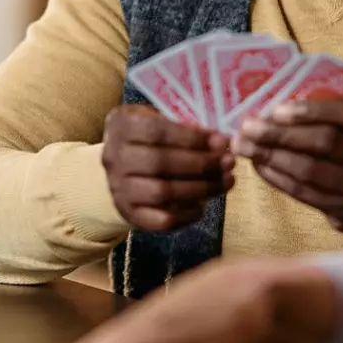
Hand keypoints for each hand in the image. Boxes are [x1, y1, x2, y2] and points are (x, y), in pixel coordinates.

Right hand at [101, 105, 234, 232]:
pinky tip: (204, 205)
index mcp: (121, 126)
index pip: (156, 131)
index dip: (192, 137)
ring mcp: (119, 188)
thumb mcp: (158, 122)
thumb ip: (183, 127)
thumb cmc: (148, 140)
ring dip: (201, 188)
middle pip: (160, 163)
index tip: (221, 140)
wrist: (121, 172)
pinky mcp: (130, 214)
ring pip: (163, 192)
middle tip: (228, 162)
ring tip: (226, 181)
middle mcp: (114, 158)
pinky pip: (161, 220)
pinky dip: (187, 214)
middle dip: (201, 163)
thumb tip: (217, 141)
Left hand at [231, 99, 342, 232]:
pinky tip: (259, 166)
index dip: (311, 111)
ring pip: (311, 171)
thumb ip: (334, 118)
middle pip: (327, 143)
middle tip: (248, 127)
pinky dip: (277, 178)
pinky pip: (304, 193)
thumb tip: (277, 109)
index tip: (277, 109)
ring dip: (272, 156)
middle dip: (282, 134)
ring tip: (244, 146)